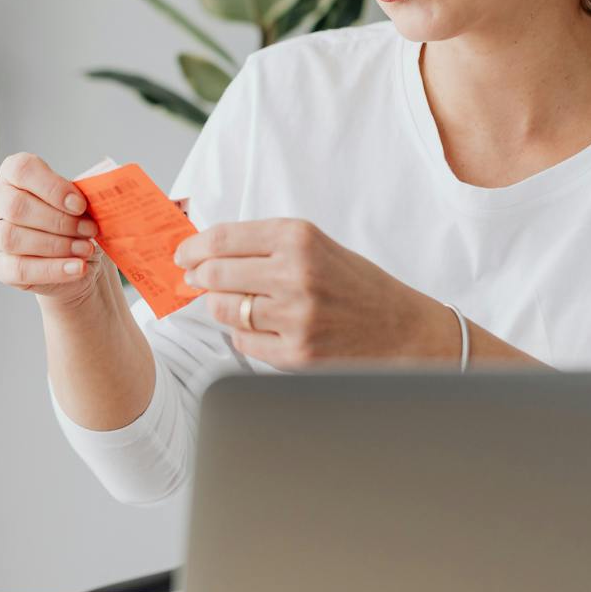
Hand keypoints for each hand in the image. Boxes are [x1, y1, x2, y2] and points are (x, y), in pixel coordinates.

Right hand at [0, 152, 102, 303]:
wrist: (77, 257)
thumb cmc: (76, 220)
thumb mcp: (82, 201)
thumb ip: (86, 192)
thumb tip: (102, 191)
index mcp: (13, 173)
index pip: (21, 170)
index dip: (52, 187)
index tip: (80, 205)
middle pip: (15, 206)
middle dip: (58, 220)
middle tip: (89, 230)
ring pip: (11, 238)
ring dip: (55, 245)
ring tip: (85, 249)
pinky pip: (19, 269)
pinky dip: (53, 269)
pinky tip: (77, 268)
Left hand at [173, 218, 443, 366]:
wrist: (407, 331)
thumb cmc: (359, 287)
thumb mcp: (318, 248)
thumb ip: (265, 247)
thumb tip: (205, 253)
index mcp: (299, 238)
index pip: (223, 238)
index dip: (193, 247)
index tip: (182, 254)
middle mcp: (296, 274)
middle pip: (215, 273)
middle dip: (198, 277)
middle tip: (196, 279)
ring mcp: (295, 317)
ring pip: (224, 310)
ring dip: (221, 307)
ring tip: (239, 303)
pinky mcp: (296, 353)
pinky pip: (243, 342)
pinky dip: (245, 334)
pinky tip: (265, 327)